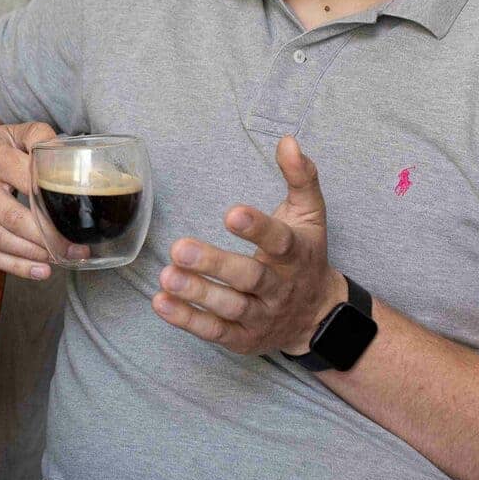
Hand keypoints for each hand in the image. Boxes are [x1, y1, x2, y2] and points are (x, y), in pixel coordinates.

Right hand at [0, 122, 58, 279]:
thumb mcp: (15, 132)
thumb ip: (41, 137)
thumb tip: (67, 156)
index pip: (25, 179)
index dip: (51, 200)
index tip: (75, 216)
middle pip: (12, 217)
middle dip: (46, 237)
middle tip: (73, 248)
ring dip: (31, 255)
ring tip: (59, 260)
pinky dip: (14, 266)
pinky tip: (37, 271)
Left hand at [152, 135, 346, 355]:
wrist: (318, 316)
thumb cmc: (305, 256)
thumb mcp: (310, 214)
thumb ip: (300, 177)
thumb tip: (288, 141)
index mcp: (296, 255)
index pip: (280, 241)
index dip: (257, 228)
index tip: (231, 213)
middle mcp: (280, 288)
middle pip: (250, 278)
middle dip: (215, 264)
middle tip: (180, 247)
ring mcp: (261, 316)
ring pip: (230, 307)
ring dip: (197, 294)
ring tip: (167, 276)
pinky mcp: (243, 338)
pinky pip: (215, 332)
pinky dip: (187, 320)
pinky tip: (161, 302)